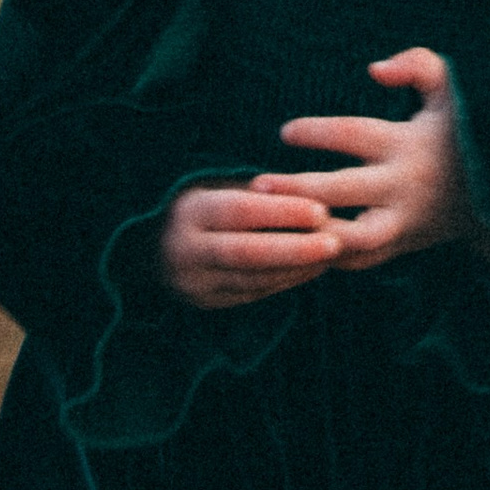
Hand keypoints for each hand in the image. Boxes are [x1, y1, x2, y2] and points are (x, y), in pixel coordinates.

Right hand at [158, 179, 348, 307]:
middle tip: (337, 242)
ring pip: (252, 279)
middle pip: (245, 253)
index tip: (321, 210)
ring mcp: (194, 283)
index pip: (238, 212)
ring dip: (297, 267)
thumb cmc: (201, 202)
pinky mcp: (206, 303)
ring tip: (334, 252)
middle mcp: (185, 251)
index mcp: (187, 212)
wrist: (152, 245)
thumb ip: (256, 192)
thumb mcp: (216, 185)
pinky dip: (286, 280)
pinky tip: (313, 267)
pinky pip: (252, 294)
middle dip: (295, 249)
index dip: (280, 212)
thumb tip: (309, 193)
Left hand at [249, 44, 470, 270]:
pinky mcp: (403, 247)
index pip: (355, 135)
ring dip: (311, 233)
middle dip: (299, 188)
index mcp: (409, 145)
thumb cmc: (465, 132)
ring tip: (273, 225)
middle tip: (257, 186)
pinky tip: (294, 247)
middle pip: (345, 191)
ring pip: (353, 238)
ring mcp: (404, 222)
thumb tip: (375, 70)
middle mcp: (405, 187)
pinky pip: (361, 261)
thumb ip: (420, 65)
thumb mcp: (454, 91)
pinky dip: (329, 258)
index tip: (285, 132)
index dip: (318, 132)